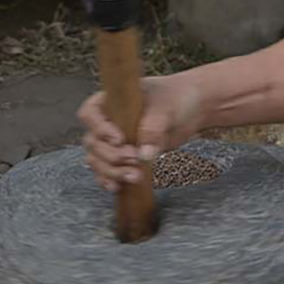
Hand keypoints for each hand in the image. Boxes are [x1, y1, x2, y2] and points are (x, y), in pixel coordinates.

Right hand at [78, 75, 204, 191]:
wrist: (193, 108)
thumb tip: (144, 154)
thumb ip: (153, 128)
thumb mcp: (166, 108)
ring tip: (134, 176)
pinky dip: (110, 179)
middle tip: (133, 158)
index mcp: (112, 100)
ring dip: (111, 171)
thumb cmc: (177, 98)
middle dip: (110, 155)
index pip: (90, 114)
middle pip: (93, 142)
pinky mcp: (125, 156)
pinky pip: (108, 170)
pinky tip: (119, 186)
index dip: (99, 129)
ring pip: (98, 159)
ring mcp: (115, 140)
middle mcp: (108, 120)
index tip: (120, 140)